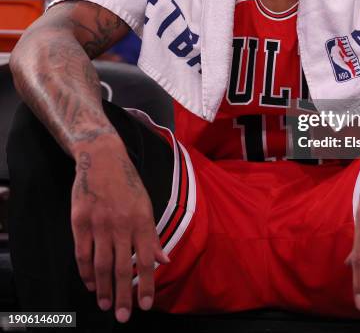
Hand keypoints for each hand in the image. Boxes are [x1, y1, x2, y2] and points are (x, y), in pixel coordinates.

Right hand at [70, 138, 169, 322]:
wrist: (102, 159)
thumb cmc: (128, 184)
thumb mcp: (146, 205)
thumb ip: (152, 236)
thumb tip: (164, 261)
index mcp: (142, 220)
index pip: (146, 260)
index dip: (146, 285)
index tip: (146, 305)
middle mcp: (121, 224)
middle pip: (121, 268)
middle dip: (123, 295)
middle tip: (124, 316)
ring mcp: (99, 223)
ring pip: (100, 265)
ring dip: (103, 289)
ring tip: (106, 305)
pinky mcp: (80, 221)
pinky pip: (82, 254)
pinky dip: (86, 272)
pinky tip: (90, 283)